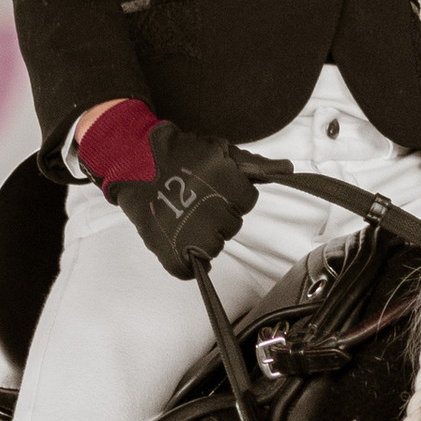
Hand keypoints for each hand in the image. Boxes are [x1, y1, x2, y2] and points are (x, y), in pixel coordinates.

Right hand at [108, 125, 257, 277]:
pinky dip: (188, 264)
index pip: (247, 201)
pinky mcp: (170, 250)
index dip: (233, 196)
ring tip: (186, 218)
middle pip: (232, 225)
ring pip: (214, 247)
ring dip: (204, 236)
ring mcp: (191, 232)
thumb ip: (252, 162)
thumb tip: (287, 169)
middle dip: (220, 215)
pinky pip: (189, 270)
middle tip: (199, 202)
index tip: (217, 190)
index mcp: (226, 182)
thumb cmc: (177, 154)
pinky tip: (183, 246)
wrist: (133, 159)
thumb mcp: (218, 150)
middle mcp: (212, 208)